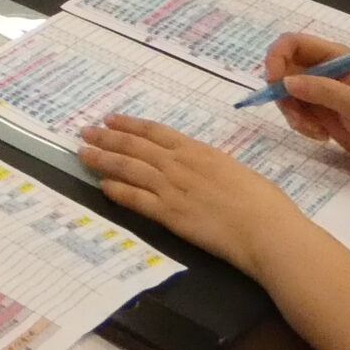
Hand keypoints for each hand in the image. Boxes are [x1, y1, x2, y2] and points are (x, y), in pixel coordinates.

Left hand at [78, 117, 306, 272]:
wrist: (267, 230)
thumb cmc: (265, 203)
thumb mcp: (237, 172)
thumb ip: (214, 168)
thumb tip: (206, 170)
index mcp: (198, 151)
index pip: (155, 132)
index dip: (130, 125)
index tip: (111, 119)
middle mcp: (179, 164)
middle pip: (134, 146)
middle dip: (107, 137)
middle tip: (85, 131)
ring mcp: (171, 188)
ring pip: (128, 168)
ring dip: (102, 159)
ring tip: (82, 153)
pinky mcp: (169, 214)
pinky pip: (135, 199)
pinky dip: (117, 190)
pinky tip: (102, 186)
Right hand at [259, 32, 349, 172]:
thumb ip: (323, 91)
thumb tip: (286, 82)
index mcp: (333, 57)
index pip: (292, 43)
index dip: (276, 57)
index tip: (274, 83)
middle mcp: (322, 70)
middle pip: (283, 70)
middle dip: (283, 95)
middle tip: (297, 117)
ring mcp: (319, 91)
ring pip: (286, 94)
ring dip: (293, 114)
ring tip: (316, 132)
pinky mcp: (318, 111)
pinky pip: (294, 112)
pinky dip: (301, 125)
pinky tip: (322, 136)